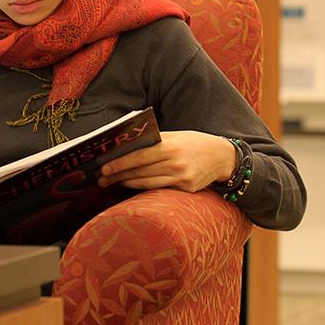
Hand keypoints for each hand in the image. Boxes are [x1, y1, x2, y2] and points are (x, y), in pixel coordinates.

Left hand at [98, 131, 235, 192]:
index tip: (105, 167)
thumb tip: (128, 146)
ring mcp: (181, 178)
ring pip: (147, 183)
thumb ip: (155, 140)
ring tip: (113, 182)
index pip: (140, 156)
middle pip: (140, 172)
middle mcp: (176, 163)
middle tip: (102, 178)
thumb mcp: (176, 136)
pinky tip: (132, 186)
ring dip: (127, 183)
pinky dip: (144, 188)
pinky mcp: (186, 189)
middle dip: (118, 175)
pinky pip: (159, 189)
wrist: (222, 157)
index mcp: (171, 146)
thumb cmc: (195, 143)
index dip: (120, 163)